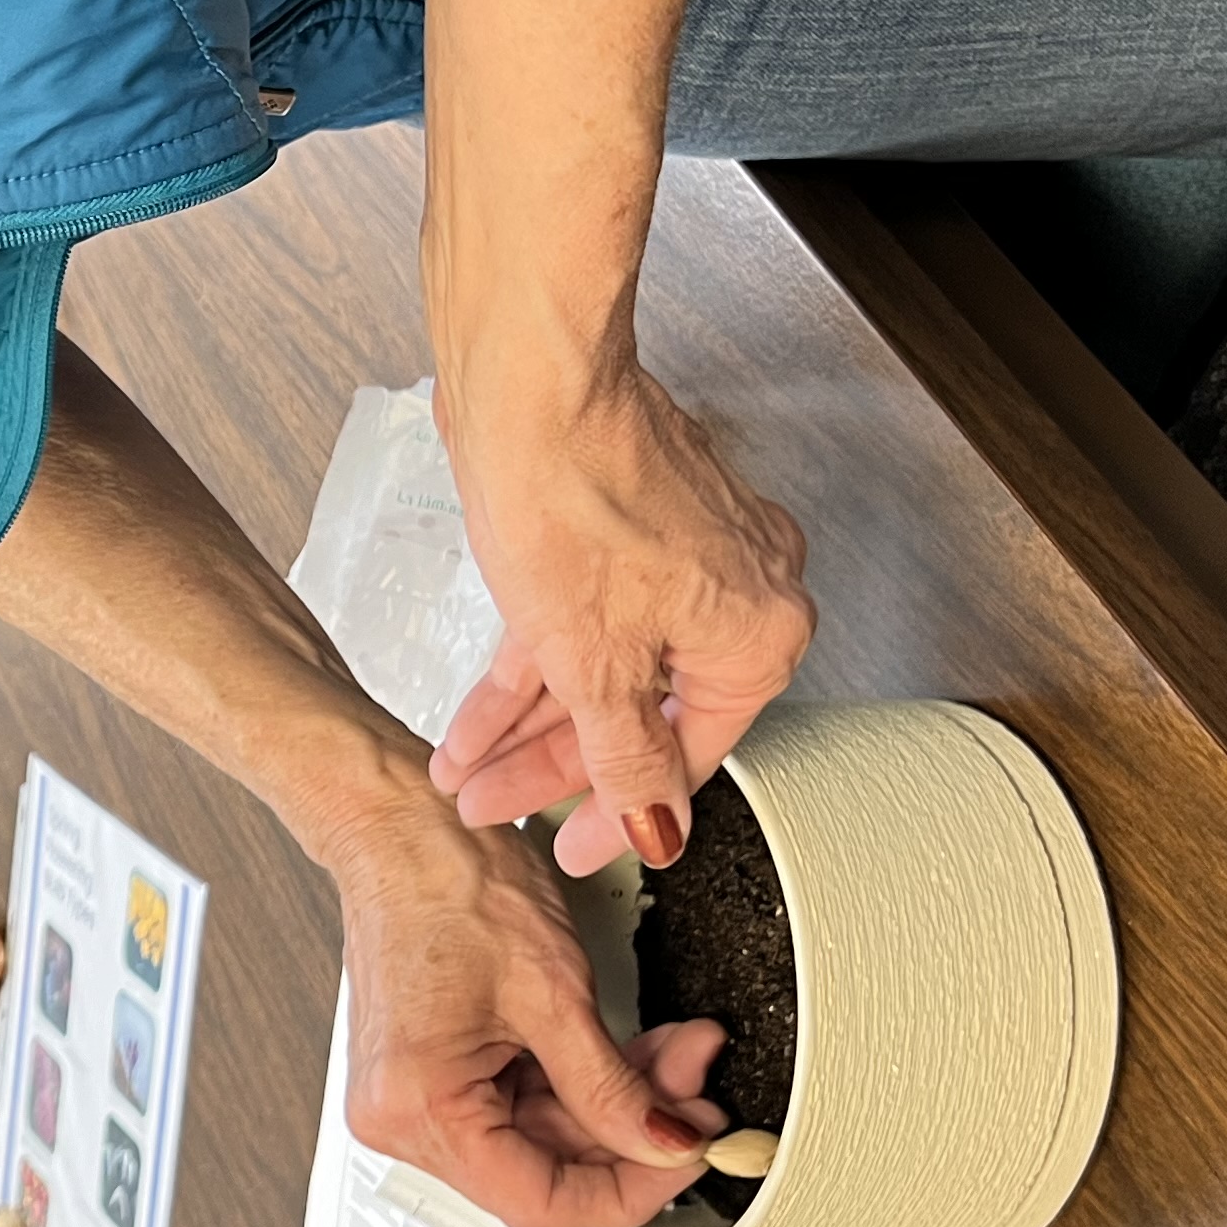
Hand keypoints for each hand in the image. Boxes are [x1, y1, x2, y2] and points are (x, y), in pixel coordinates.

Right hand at [319, 759, 731, 1226]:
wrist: (396, 825)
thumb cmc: (445, 882)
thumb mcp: (553, 991)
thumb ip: (614, 1087)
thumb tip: (666, 1144)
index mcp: (418, 1109)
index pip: (542, 1200)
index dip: (631, 1187)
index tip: (689, 1154)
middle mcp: (402, 1118)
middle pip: (545, 1171)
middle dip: (633, 1131)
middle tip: (697, 1090)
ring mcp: (415, 1098)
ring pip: (543, 1138)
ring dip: (616, 1102)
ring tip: (675, 1054)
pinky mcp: (436, 1073)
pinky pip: (522, 1103)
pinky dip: (582, 1081)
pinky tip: (629, 1051)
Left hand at [427, 358, 808, 877]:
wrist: (527, 379)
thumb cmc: (574, 485)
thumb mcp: (594, 660)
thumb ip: (626, 757)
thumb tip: (654, 824)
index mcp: (760, 630)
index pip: (688, 755)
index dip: (619, 812)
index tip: (576, 846)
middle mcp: (736, 589)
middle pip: (639, 712)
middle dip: (551, 767)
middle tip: (495, 807)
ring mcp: (680, 553)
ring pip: (603, 668)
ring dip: (527, 725)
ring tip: (467, 769)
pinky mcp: (624, 527)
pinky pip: (582, 622)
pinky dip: (530, 669)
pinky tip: (475, 715)